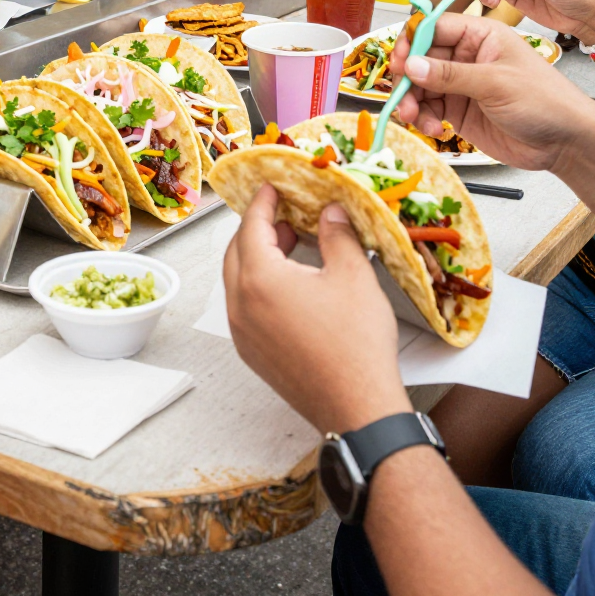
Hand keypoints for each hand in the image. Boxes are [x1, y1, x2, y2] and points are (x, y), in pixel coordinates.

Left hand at [223, 186, 406, 435]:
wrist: (358, 409)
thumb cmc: (356, 346)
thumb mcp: (353, 276)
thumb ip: (337, 236)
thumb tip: (330, 213)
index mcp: (259, 280)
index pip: (251, 227)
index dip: (262, 202)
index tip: (271, 187)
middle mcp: (240, 306)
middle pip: (236, 252)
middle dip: (256, 228)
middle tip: (282, 213)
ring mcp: (243, 333)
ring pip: (238, 281)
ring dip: (257, 257)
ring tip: (289, 244)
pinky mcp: (253, 354)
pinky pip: (245, 307)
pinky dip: (259, 286)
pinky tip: (290, 284)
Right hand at [391, 12, 594, 171]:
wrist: (565, 142)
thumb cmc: (545, 101)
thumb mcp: (496, 83)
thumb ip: (450, 75)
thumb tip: (411, 65)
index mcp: (480, 36)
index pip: (434, 28)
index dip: (411, 42)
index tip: (398, 61)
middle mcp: (467, 56)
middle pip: (420, 58)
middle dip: (407, 78)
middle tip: (401, 96)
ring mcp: (461, 84)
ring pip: (420, 86)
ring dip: (411, 102)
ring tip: (413, 118)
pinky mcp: (459, 110)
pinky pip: (428, 108)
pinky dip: (423, 118)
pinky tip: (433, 129)